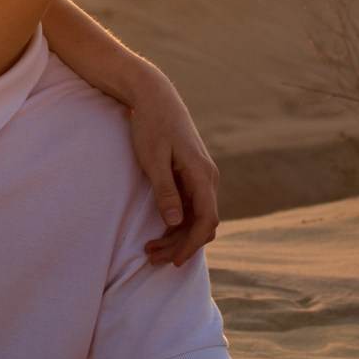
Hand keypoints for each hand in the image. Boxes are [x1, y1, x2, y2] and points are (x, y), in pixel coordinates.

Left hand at [126, 60, 220, 266]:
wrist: (154, 97)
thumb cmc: (151, 125)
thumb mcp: (153, 158)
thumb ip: (165, 190)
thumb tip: (175, 223)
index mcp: (202, 175)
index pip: (206, 221)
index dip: (191, 245)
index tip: (173, 261)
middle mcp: (207, 179)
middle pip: (202, 224)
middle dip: (180, 246)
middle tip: (152, 258)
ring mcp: (200, 178)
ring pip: (195, 219)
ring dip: (177, 237)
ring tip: (150, 251)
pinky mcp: (190, 177)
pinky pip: (189, 208)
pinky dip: (175, 224)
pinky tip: (158, 234)